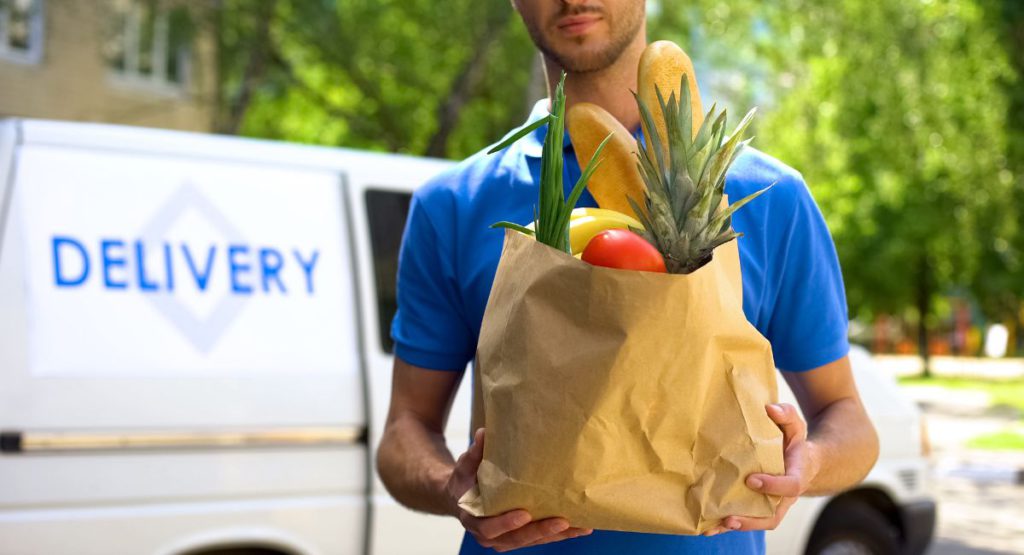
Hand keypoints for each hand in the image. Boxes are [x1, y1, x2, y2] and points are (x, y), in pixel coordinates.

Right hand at [446, 428, 592, 551]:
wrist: (462, 497)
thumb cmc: (465, 480)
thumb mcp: (465, 466)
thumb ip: (474, 453)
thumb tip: (484, 433)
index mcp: (474, 518)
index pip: (489, 527)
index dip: (506, 523)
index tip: (525, 514)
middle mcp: (489, 535)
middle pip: (516, 539)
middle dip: (540, 531)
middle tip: (562, 521)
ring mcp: (506, 539)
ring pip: (532, 541)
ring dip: (556, 535)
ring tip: (580, 527)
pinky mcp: (520, 537)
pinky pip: (541, 538)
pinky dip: (560, 534)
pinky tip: (580, 528)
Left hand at [704, 403, 819, 535]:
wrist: (801, 462)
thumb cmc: (794, 442)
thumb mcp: (795, 425)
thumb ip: (786, 415)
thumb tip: (770, 409)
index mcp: (796, 476)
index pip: (790, 486)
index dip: (773, 486)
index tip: (751, 480)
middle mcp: (784, 496)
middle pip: (772, 515)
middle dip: (751, 520)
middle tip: (730, 517)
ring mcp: (772, 504)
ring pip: (758, 522)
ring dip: (736, 525)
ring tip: (714, 525)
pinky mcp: (759, 506)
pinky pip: (746, 519)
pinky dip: (727, 525)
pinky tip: (707, 527)